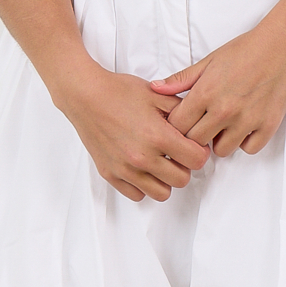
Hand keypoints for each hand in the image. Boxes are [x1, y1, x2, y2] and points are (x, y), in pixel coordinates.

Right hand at [57, 65, 209, 202]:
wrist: (85, 95)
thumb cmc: (119, 92)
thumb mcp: (157, 95)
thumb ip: (182, 112)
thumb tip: (197, 127)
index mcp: (157, 136)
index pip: (196, 160)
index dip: (199, 151)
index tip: (193, 145)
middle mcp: (142, 157)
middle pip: (182, 180)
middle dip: (184, 166)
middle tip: (177, 152)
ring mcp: (125, 169)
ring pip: (162, 193)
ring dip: (165, 179)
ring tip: (160, 161)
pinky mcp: (110, 174)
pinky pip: (137, 195)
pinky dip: (144, 185)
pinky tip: (142, 167)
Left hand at [148, 22, 285, 156]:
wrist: (282, 45)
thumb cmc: (245, 50)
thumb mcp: (209, 61)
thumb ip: (181, 79)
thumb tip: (155, 88)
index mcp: (206, 93)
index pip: (177, 126)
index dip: (177, 125)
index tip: (183, 122)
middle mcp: (224, 110)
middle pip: (195, 142)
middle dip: (195, 135)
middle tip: (202, 124)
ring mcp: (247, 120)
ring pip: (221, 150)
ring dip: (219, 140)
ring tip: (224, 125)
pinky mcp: (268, 125)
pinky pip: (248, 149)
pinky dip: (245, 141)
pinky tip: (244, 126)